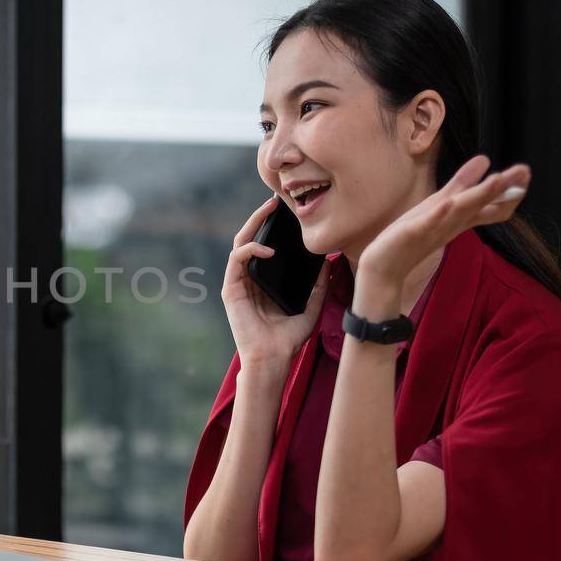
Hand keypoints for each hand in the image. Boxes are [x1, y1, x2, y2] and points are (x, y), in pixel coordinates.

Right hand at [221, 196, 330, 369]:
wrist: (272, 360)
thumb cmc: (287, 341)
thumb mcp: (310, 308)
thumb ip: (317, 287)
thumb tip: (329, 263)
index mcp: (264, 281)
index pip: (265, 245)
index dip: (273, 227)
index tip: (287, 211)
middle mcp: (248, 278)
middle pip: (251, 238)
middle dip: (261, 217)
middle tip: (276, 200)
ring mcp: (238, 282)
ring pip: (240, 243)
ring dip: (253, 224)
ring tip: (269, 210)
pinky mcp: (231, 289)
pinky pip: (237, 259)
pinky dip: (251, 249)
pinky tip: (268, 249)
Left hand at [358, 155, 529, 309]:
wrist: (386, 267)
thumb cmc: (414, 236)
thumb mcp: (440, 204)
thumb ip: (461, 184)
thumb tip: (484, 160)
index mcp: (459, 219)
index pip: (491, 206)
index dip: (508, 191)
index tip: (525, 174)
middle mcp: (452, 224)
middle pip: (482, 205)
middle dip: (503, 187)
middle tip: (525, 170)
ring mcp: (434, 229)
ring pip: (461, 211)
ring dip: (479, 195)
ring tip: (497, 179)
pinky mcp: (413, 234)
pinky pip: (429, 224)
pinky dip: (439, 214)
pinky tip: (448, 202)